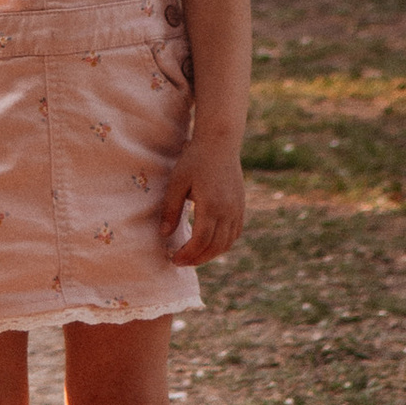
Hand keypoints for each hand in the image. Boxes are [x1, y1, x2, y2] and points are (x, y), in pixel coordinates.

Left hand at [162, 144, 245, 267]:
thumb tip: (164, 234)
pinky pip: (235, 233)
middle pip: (215, 246)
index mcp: (211, 205)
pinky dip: (223, 244)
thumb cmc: (195, 160)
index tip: (174, 259)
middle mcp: (228, 211)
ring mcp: (237, 209)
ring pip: (227, 243)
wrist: (220, 143)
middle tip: (181, 262)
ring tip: (194, 256)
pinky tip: (210, 244)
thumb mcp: (177, 182)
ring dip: (211, 254)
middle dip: (197, 258)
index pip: (200, 241)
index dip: (187, 254)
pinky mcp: (241, 206)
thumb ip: (171, 209)